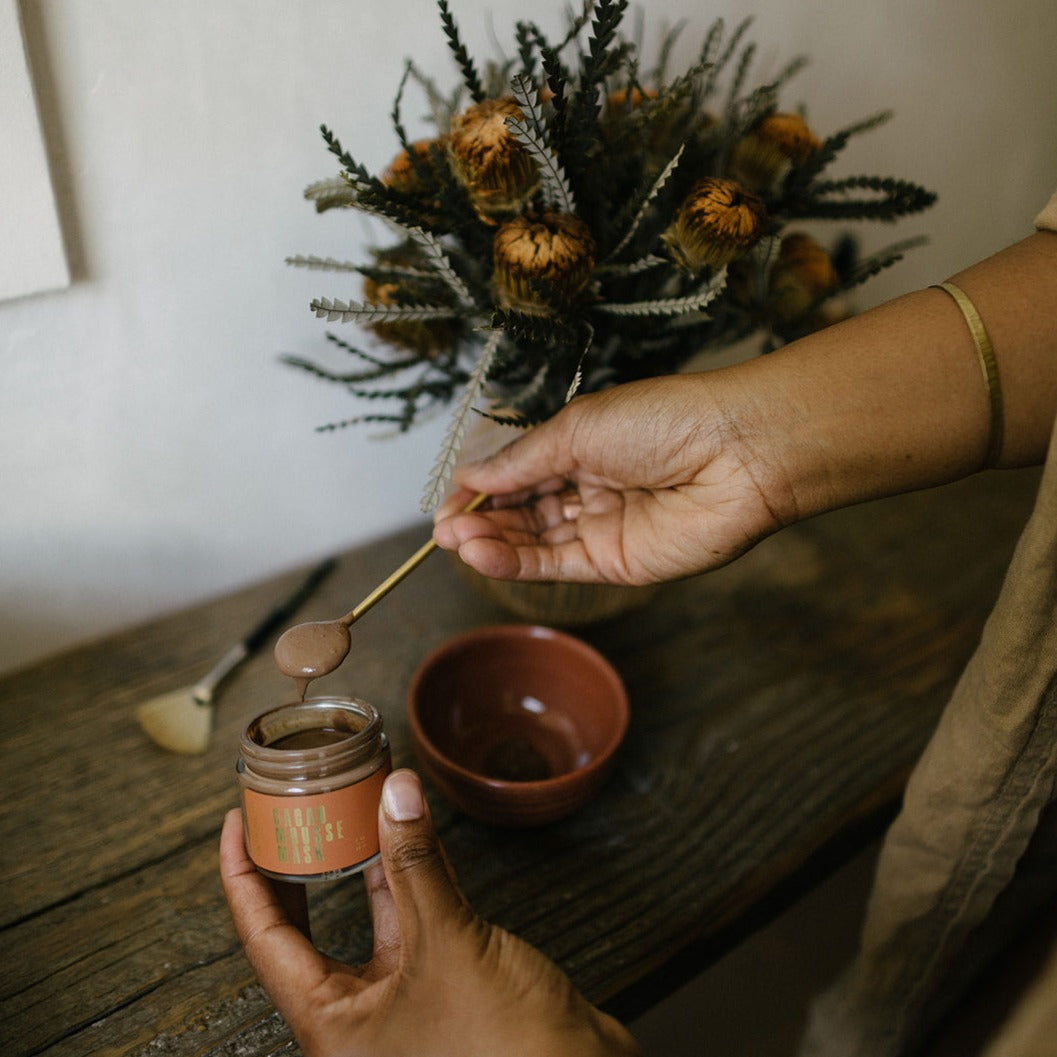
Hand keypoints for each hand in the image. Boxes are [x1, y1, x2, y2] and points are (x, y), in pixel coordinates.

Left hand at [220, 769, 639, 1056]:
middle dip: (299, 866)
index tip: (237, 825)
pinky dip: (410, 877)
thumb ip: (417, 866)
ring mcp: (400, 1003)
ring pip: (364, 921)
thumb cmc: (505, 1053)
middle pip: (305, 930)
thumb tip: (395, 796)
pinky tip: (410, 838)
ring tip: (349, 810)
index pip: (264, 938)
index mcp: (332, 1026)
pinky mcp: (443, 987)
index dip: (244, 877)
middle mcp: (357, 1017)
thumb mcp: (448, 945)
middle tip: (289, 812)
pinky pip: (412, 922)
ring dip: (361, 864)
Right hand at [434, 373, 793, 584]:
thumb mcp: (577, 428)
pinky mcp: (617, 562)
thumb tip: (469, 477)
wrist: (736, 452)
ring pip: (535, 542)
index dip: (481, 489)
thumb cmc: (665, 420)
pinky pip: (558, 565)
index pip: (519, 474)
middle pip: (523, 512)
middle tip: (443, 531)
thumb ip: (521, 461)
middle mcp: (591, 488)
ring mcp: (603, 527)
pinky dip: (518, 563)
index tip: (446, 503)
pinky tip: (484, 555)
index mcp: (582, 447)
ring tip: (456, 542)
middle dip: (481, 521)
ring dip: (492, 544)